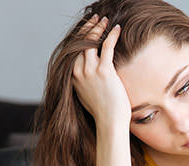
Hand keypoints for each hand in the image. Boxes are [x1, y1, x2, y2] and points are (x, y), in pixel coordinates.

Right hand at [72, 14, 130, 130]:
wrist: (109, 122)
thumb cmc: (102, 112)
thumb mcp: (86, 96)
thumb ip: (84, 83)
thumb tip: (89, 78)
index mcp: (72, 77)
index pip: (73, 50)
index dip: (80, 37)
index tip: (86, 29)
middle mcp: (78, 72)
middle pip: (80, 43)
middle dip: (87, 28)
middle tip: (95, 19)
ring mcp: (90, 71)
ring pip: (91, 42)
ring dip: (98, 28)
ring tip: (104, 20)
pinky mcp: (104, 72)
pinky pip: (107, 47)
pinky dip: (112, 35)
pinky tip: (117, 28)